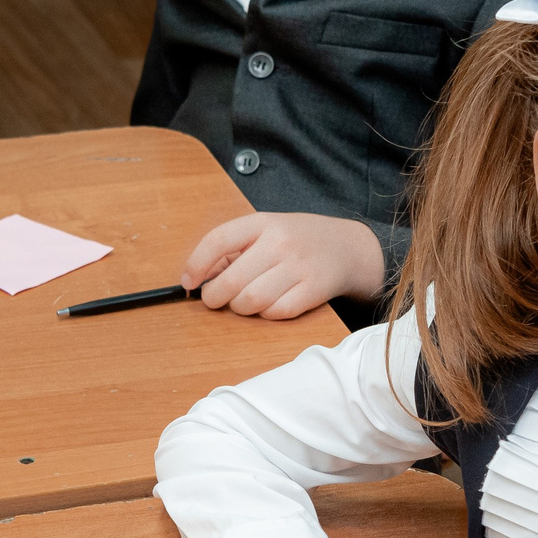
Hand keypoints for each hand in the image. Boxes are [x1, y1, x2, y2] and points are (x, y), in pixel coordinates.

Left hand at [184, 212, 384, 319]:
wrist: (348, 248)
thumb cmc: (298, 240)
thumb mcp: (268, 229)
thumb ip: (236, 248)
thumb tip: (200, 277)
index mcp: (263, 223)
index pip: (218, 241)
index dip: (197, 264)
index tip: (188, 281)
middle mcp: (281, 242)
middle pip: (232, 281)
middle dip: (215, 296)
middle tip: (214, 299)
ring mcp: (299, 267)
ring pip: (251, 301)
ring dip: (240, 308)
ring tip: (244, 301)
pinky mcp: (313, 290)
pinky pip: (276, 313)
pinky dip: (266, 315)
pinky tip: (269, 305)